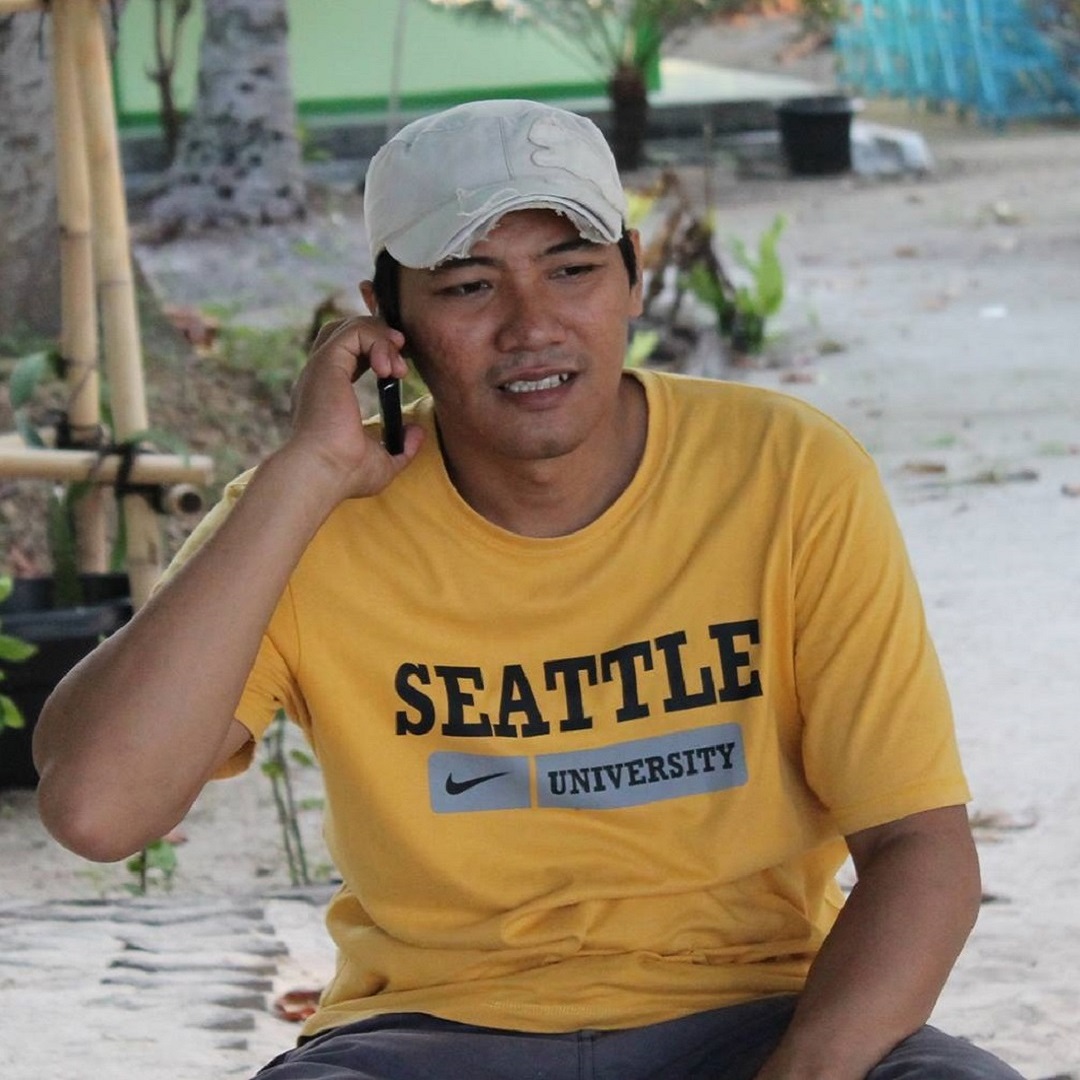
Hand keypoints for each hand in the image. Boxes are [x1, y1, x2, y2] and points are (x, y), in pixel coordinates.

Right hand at [284, 315, 422, 501]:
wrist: (321, 474)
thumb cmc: (343, 474)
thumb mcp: (383, 462)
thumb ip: (402, 447)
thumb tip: (417, 432)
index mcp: (327, 394)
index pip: (347, 353)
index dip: (375, 351)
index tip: (397, 372)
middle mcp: (320, 377)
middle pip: (346, 331)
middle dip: (380, 339)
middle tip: (400, 368)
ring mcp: (321, 369)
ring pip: (351, 326)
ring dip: (382, 339)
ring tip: (397, 369)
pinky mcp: (327, 364)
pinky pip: (353, 331)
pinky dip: (377, 341)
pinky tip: (388, 369)